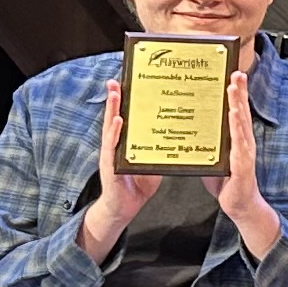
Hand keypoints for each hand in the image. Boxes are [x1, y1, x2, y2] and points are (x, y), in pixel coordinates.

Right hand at [79, 81, 161, 261]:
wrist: (124, 207)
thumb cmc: (138, 184)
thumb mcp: (152, 160)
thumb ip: (160, 146)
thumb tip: (178, 132)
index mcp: (127, 142)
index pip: (126, 117)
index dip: (126, 100)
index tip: (128, 81)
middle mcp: (116, 145)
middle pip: (115, 117)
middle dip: (114, 98)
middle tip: (115, 79)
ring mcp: (111, 154)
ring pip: (110, 128)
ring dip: (112, 110)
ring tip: (114, 93)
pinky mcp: (110, 166)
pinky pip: (112, 147)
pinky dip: (114, 133)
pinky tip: (118, 121)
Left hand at [215, 65, 282, 260]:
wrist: (240, 206)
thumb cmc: (227, 183)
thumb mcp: (212, 159)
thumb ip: (206, 145)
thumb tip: (190, 130)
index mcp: (235, 139)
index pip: (235, 112)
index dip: (234, 94)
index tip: (231, 76)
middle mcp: (243, 141)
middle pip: (241, 111)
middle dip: (239, 91)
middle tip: (236, 72)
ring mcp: (245, 151)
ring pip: (241, 122)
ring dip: (238, 103)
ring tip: (234, 87)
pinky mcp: (242, 163)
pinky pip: (239, 141)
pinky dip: (237, 126)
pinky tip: (234, 114)